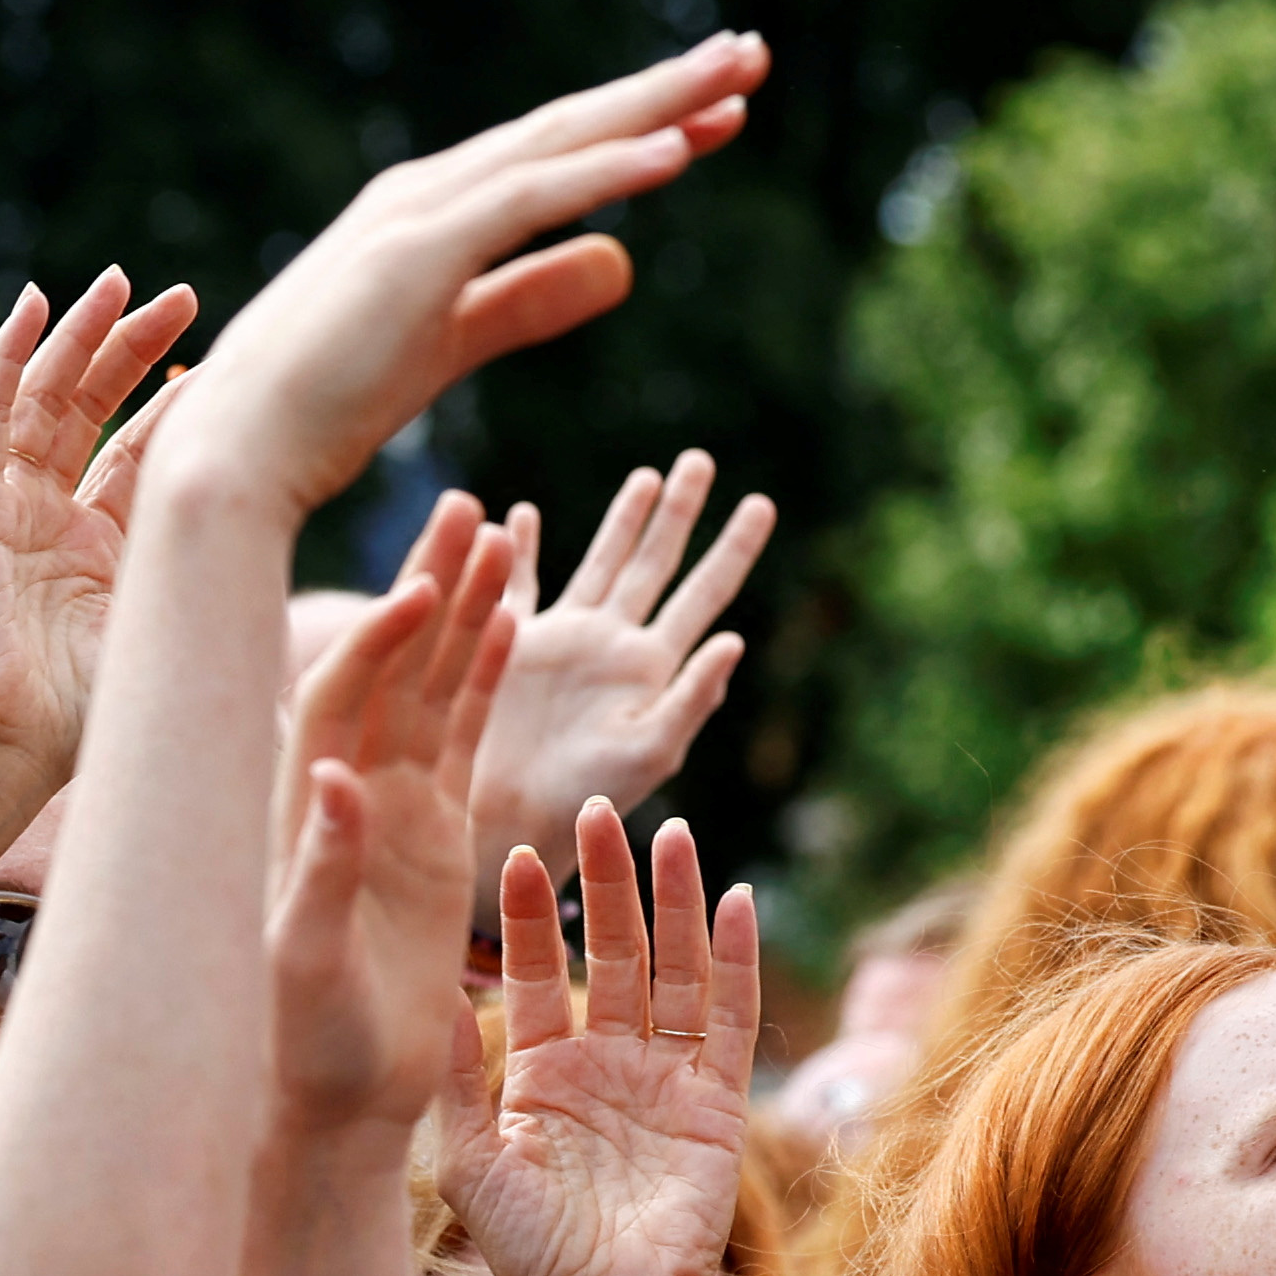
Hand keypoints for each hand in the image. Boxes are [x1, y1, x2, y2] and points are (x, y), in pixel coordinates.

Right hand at [0, 265, 195, 795]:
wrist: (1, 747)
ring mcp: (8, 507)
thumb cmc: (82, 729)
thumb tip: (308, 687)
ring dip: (82, 337)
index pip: (142, 452)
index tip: (218, 357)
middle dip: (136, 349)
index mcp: (101, 552)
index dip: (176, 402)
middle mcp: (53, 519)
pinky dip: (7, 358)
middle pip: (96, 409)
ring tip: (120, 282)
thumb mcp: (173, 664)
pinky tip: (34, 305)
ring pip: (46, 397)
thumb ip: (226, 653)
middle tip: (184, 296)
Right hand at [169, 38, 762, 522]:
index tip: (718, 116)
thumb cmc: (324, 407)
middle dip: (663, 90)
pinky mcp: (416, 254)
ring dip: (652, 107)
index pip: (557, 159)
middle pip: (568, 130)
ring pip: (557, 146)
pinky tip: (674, 154)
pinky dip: (604, 173)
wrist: (238, 452)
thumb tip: (627, 262)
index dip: (641, 131)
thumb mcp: (453, 344)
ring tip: (736, 74)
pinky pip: (529, 201)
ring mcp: (419, 217)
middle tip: (751, 52)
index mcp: (432, 214)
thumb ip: (533, 299)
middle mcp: (427, 194)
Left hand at [265, 497, 517, 1136]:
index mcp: (300, 813)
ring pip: (428, 687)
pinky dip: (482, 679)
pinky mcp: (429, 832)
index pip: (338, 702)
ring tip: (494, 535)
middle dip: (423, 590)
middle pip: (386, 668)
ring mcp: (387, 805)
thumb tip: (334, 783)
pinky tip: (510, 623)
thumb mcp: (302, 963)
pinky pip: (460, 738)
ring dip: (458, 613)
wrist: (337, 1098)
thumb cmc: (304, 1043)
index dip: (377, 646)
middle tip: (464, 512)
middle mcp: (340, 792)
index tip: (418, 594)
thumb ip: (316, 874)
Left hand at [445, 803, 757, 1275]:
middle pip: (612, 952)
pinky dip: (735, 959)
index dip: (528, 917)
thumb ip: (452, 1080)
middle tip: (601, 810)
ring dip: (675, 903)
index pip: (537, 974)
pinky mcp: (717, 1103)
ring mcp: (666, 1079)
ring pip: (675, 969)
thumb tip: (426, 998)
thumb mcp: (466, 1161)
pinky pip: (731, 1017)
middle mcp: (607, 1065)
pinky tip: (733, 900)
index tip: (514, 853)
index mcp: (543, 1073)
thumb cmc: (530, 1254)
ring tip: (673, 833)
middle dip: (607, 883)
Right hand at [472, 453, 770, 880]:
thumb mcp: (650, 752)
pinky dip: (522, 548)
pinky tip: (519, 516)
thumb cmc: (587, 798)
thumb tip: (734, 639)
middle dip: (679, 511)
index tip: (761, 503)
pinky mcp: (516, 643)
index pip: (704, 593)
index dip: (732, 548)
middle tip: (701, 459)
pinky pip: (522, 583)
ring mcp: (567, 640)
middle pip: (656, 562)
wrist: (513, 816)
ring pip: (601, 560)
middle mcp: (615, 644)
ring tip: (648, 476)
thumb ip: (692, 696)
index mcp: (653, 666)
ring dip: (624, 519)